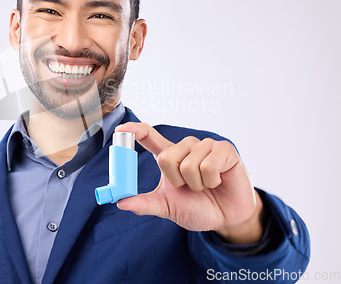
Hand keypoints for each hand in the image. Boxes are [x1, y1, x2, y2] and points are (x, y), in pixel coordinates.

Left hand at [114, 122, 263, 243]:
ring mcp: (205, 146)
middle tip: (189, 188)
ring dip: (196, 184)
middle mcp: (185, 146)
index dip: (135, 130)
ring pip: (188, 164)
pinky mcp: (224, 149)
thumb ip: (145, 203)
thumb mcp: (167, 207)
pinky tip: (218, 181)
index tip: (121, 130)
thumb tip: (120, 202)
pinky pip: (208, 165)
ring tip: (205, 185)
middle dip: (176, 181)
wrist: (226, 218)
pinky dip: (211, 181)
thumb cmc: (197, 207)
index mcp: (169, 155)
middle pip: (166, 158)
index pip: (149, 136)